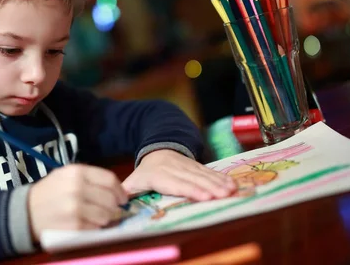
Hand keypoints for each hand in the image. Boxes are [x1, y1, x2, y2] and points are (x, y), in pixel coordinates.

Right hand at [28, 164, 127, 241]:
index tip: (122, 197)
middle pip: (110, 199)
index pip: (109, 179)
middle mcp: (77, 188)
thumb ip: (89, 178)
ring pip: (106, 215)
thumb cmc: (49, 193)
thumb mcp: (65, 176)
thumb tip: (116, 189)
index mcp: (76, 172)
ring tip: (94, 216)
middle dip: (113, 206)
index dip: (120, 190)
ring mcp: (75, 208)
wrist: (25, 212)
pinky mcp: (74, 225)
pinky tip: (85, 224)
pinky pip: (96, 228)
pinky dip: (94, 228)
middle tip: (110, 210)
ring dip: (105, 218)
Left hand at [122, 149, 236, 200]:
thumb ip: (127, 190)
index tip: (204, 196)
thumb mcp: (134, 179)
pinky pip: (209, 171)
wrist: (157, 147)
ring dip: (219, 182)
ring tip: (231, 190)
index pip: (176, 184)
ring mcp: (187, 165)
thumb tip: (118, 201)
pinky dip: (221, 176)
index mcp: (158, 175)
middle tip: (224, 195)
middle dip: (210, 187)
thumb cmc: (146, 171)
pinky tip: (231, 183)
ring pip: (204, 174)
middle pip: (193, 179)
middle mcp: (174, 169)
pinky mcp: (195, 165)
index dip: (190, 189)